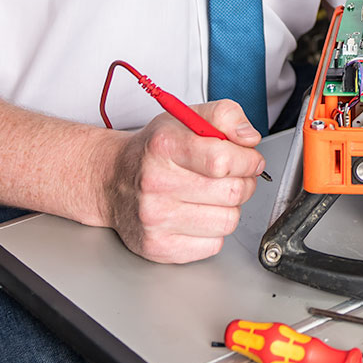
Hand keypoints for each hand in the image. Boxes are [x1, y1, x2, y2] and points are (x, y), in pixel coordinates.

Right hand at [104, 99, 263, 262]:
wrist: (112, 180)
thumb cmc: (154, 150)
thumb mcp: (187, 117)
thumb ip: (225, 116)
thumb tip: (250, 138)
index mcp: (164, 146)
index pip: (223, 161)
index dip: (248, 160)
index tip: (250, 159)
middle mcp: (155, 183)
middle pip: (232, 192)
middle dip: (243, 182)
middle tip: (232, 177)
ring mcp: (154, 219)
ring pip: (228, 221)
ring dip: (229, 208)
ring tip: (211, 195)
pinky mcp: (157, 247)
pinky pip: (213, 246)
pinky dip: (213, 231)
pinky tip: (197, 215)